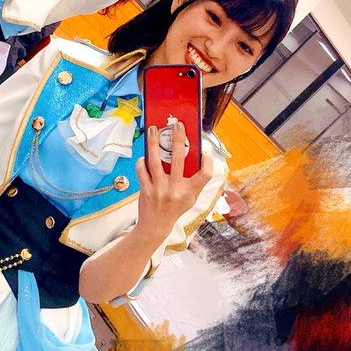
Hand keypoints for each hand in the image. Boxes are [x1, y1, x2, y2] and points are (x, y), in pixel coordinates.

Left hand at [136, 121, 212, 238]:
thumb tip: (192, 156)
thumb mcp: (190, 198)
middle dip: (178, 139)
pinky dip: (142, 161)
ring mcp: (160, 189)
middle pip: (180, 159)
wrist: (155, 226)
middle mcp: (176, 190)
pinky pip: (142, 170)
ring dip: (153, 143)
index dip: (208, 161)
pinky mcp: (146, 190)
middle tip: (177, 125)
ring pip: (155, 161)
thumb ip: (192, 181)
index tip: (204, 152)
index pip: (206, 174)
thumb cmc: (175, 209)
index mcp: (190, 192)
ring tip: (153, 129)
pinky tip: (144, 156)